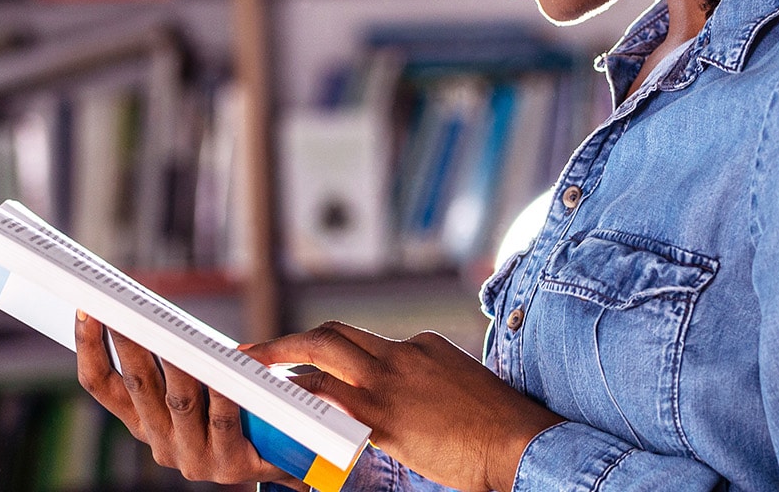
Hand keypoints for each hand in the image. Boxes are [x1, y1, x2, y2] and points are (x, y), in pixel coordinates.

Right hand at [74, 312, 295, 486]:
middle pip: (137, 385)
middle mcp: (160, 443)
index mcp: (142, 422)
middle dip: (128, 341)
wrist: (288, 456)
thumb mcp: (194, 384)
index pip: (100, 384)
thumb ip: (171, 360)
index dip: (88, 347)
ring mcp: (193, 458)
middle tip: (124, 306)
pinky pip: (223, 419)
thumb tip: (153, 310)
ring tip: (173, 329)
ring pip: (178, 400)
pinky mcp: (229, 466)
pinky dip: (221, 389)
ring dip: (175, 362)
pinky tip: (223, 365)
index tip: (86, 310)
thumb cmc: (236, 406)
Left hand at [241, 324, 562, 491]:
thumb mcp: (459, 383)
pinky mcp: (386, 419)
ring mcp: (391, 385)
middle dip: (289, 342)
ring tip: (254, 373)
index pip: (363, 342)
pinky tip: (283, 410)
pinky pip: (330, 403)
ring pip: (321, 357)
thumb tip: (405, 399)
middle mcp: (401, 356)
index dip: (329, 353)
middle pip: (331, 336)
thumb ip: (426, 382)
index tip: (305, 361)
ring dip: (282, 362)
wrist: (523, 442)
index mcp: (421, 347)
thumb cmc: (499, 425)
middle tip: (256, 352)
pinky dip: (302, 401)